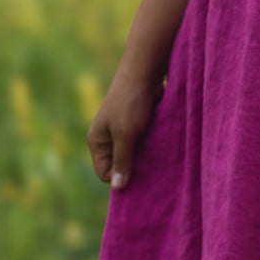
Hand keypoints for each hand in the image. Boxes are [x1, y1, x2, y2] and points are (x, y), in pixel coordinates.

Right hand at [87, 67, 164, 187]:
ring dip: (145, 157)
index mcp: (97, 141)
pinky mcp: (138, 124)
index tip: (139, 175)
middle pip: (120, 164)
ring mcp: (123, 130)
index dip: (120, 177)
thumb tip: (118, 188)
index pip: (105, 172)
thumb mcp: (125, 134)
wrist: (145, 71)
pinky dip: (152, 145)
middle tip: (152, 170)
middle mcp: (108, 137)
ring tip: (159, 158)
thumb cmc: (131, 103)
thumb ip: (122, 160)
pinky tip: (162, 147)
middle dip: (134, 168)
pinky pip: (144, 142)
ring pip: (134, 153)